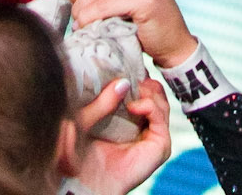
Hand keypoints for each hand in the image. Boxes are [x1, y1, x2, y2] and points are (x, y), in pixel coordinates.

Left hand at [66, 76, 172, 194]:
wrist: (85, 181)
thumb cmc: (80, 151)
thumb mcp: (87, 118)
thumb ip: (103, 101)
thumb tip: (123, 81)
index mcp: (125, 116)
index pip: (139, 87)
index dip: (134, 72)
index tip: (124, 59)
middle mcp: (141, 125)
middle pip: (153, 91)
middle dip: (144, 79)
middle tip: (130, 72)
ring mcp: (152, 136)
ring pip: (160, 101)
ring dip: (148, 90)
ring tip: (133, 89)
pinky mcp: (159, 147)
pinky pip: (162, 118)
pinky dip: (151, 106)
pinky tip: (135, 106)